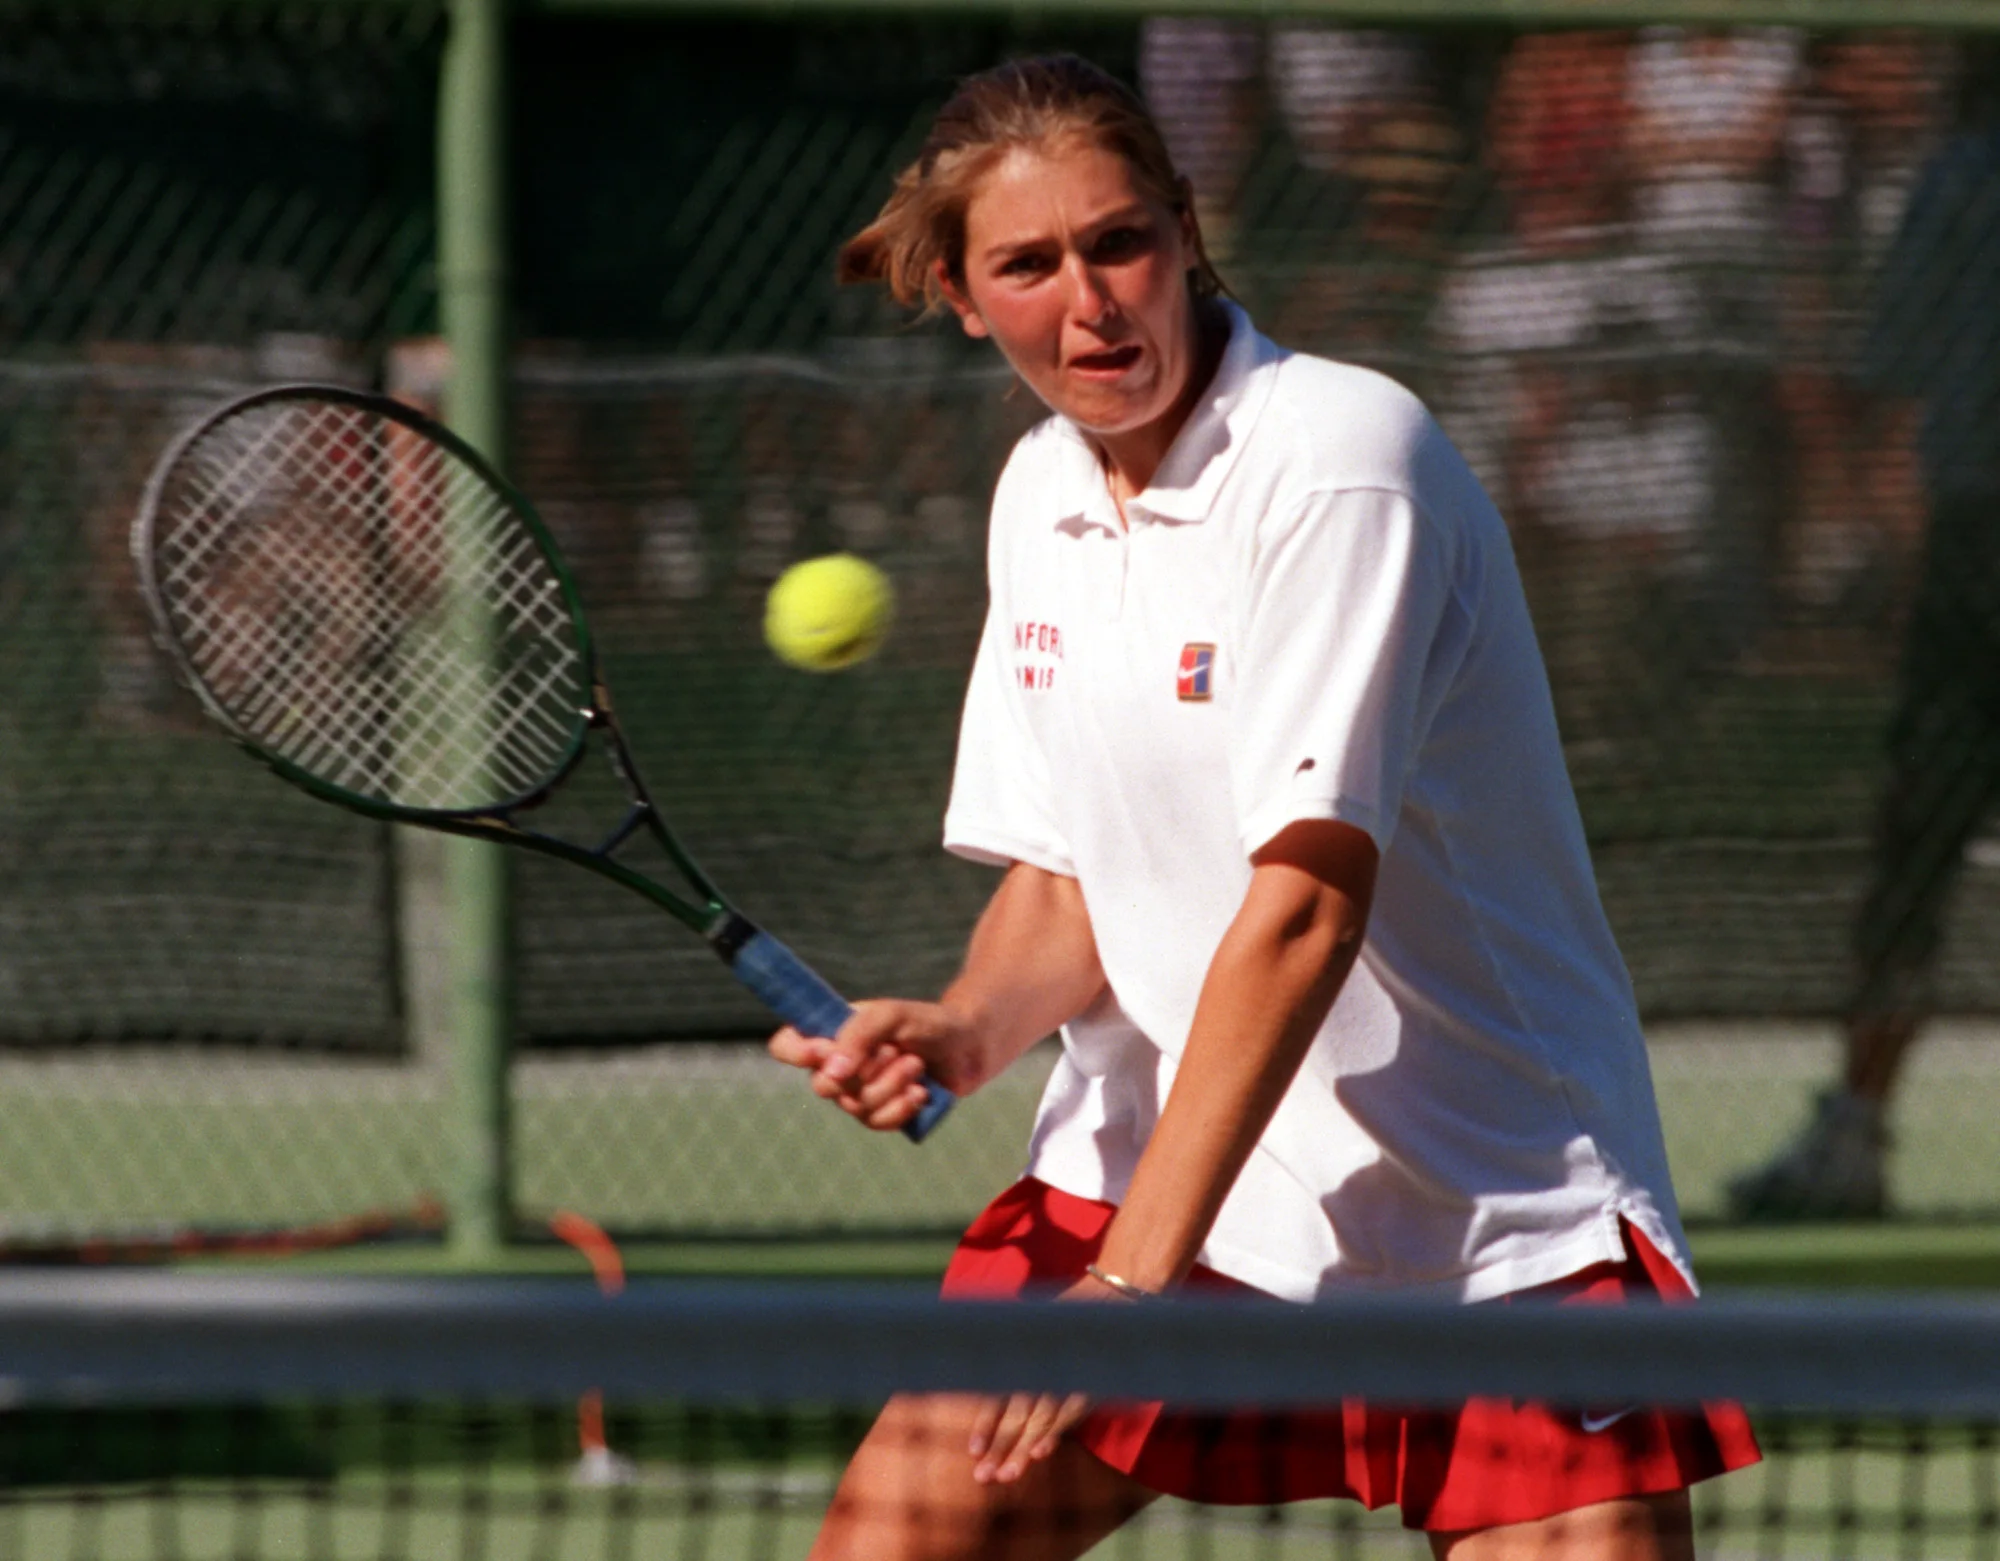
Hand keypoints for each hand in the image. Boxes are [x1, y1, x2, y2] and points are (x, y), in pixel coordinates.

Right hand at [766, 998, 981, 1131]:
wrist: (969, 1047)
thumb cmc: (927, 1022)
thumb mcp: (892, 1016)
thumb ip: (858, 1035)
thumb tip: (831, 1073)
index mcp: (833, 1034)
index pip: (788, 1045)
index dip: (796, 1052)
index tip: (822, 1051)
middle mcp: (839, 1065)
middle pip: (823, 1086)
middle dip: (864, 1072)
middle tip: (893, 1051)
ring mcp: (859, 1093)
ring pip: (854, 1107)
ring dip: (890, 1086)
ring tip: (916, 1065)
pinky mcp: (882, 1114)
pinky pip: (876, 1122)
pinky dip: (900, 1108)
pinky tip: (921, 1092)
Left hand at [965, 1271, 1135, 1483]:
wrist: (1111, 1297)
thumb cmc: (1070, 1319)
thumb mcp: (1037, 1335)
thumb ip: (1021, 1365)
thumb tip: (996, 1400)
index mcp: (1023, 1355)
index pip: (1000, 1393)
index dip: (986, 1423)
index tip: (972, 1451)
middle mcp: (1039, 1363)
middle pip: (1015, 1412)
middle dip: (999, 1446)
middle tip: (983, 1478)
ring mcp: (1064, 1372)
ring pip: (1038, 1417)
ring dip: (1022, 1447)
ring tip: (1008, 1475)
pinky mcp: (1089, 1378)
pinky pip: (1070, 1409)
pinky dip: (1055, 1431)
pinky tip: (1041, 1453)